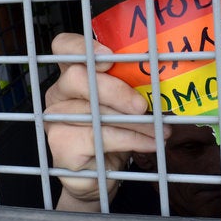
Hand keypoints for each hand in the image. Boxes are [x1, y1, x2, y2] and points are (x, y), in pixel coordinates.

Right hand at [44, 32, 169, 210]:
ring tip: (160, 130)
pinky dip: (131, 140)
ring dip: (134, 122)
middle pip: (77, 77)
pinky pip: (99, 137)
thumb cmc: (113, 130)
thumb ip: (132, 85)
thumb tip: (164, 76)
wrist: (100, 173)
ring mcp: (55, 118)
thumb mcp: (125, 102)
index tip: (109, 56)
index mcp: (72, 72)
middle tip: (142, 105)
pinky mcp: (61, 144)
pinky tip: (150, 143)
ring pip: (95, 112)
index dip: (81, 46)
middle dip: (115, 90)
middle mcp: (59, 92)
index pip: (63, 46)